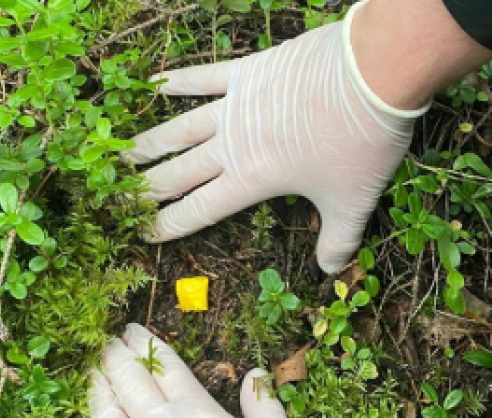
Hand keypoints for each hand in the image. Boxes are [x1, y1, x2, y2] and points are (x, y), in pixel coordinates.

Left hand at [75, 323, 299, 417]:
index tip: (132, 331)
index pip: (164, 366)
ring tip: (91, 373)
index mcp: (198, 414)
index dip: (146, 344)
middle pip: (130, 382)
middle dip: (116, 358)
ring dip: (97, 391)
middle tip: (107, 343)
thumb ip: (264, 407)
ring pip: (107, 416)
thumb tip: (255, 373)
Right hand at [130, 1, 427, 273]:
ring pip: (180, 128)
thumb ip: (338, 241)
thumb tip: (331, 271)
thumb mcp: (354, 202)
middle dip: (146, 188)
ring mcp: (236, 105)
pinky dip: (178, 81)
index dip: (168, 225)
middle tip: (118, 197)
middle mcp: (232, 145)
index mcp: (251, 180)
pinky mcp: (247, 72)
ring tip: (122, 153)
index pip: (199, 209)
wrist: (373, 74)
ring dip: (149, 143)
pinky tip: (156, 83)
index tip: (142, 234)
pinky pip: (204, 76)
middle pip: (179, 172)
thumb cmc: (361, 143)